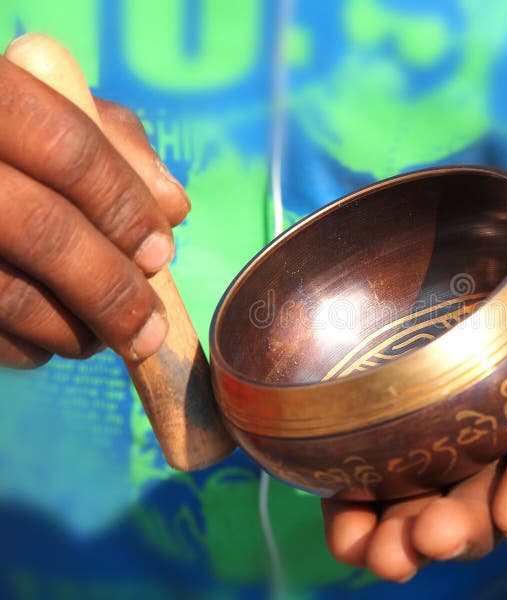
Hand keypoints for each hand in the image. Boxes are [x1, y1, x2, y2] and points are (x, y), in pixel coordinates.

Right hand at [0, 55, 188, 367]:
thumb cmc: (6, 133)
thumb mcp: (51, 103)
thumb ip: (115, 139)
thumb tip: (175, 208)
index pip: (71, 151)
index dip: (127, 209)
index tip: (162, 255)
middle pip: (44, 230)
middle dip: (112, 291)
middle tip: (151, 329)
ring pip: (7, 292)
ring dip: (74, 329)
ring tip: (106, 337)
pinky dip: (25, 347)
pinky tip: (48, 341)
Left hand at [321, 187, 506, 581]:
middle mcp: (501, 439)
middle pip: (481, 494)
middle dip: (460, 523)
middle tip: (431, 541)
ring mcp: (448, 447)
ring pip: (424, 504)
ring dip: (400, 535)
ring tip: (377, 555)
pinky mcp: (401, 442)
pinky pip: (374, 488)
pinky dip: (356, 515)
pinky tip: (345, 534)